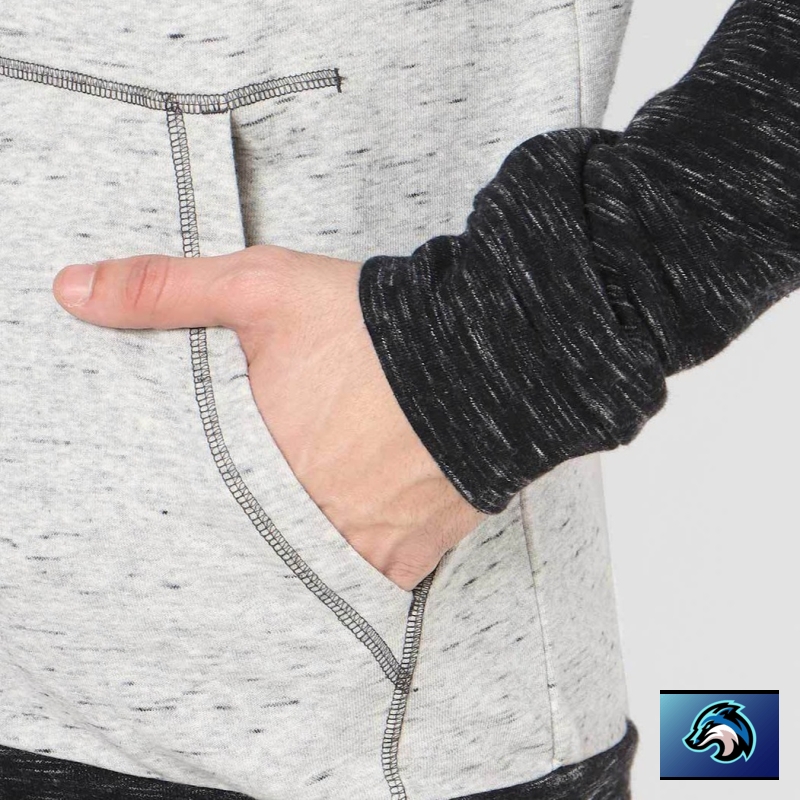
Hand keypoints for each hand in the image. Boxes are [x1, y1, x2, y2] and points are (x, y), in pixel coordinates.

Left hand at [51, 244, 488, 590]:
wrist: (483, 354)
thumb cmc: (370, 325)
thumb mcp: (260, 291)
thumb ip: (163, 292)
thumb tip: (68, 291)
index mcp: (255, 465)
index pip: (201, 503)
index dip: (211, 486)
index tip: (231, 470)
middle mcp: (304, 521)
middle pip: (260, 535)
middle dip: (266, 509)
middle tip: (294, 473)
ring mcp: (360, 548)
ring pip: (314, 559)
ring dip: (316, 531)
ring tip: (336, 488)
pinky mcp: (410, 557)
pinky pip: (374, 573)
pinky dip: (367, 547)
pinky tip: (374, 506)